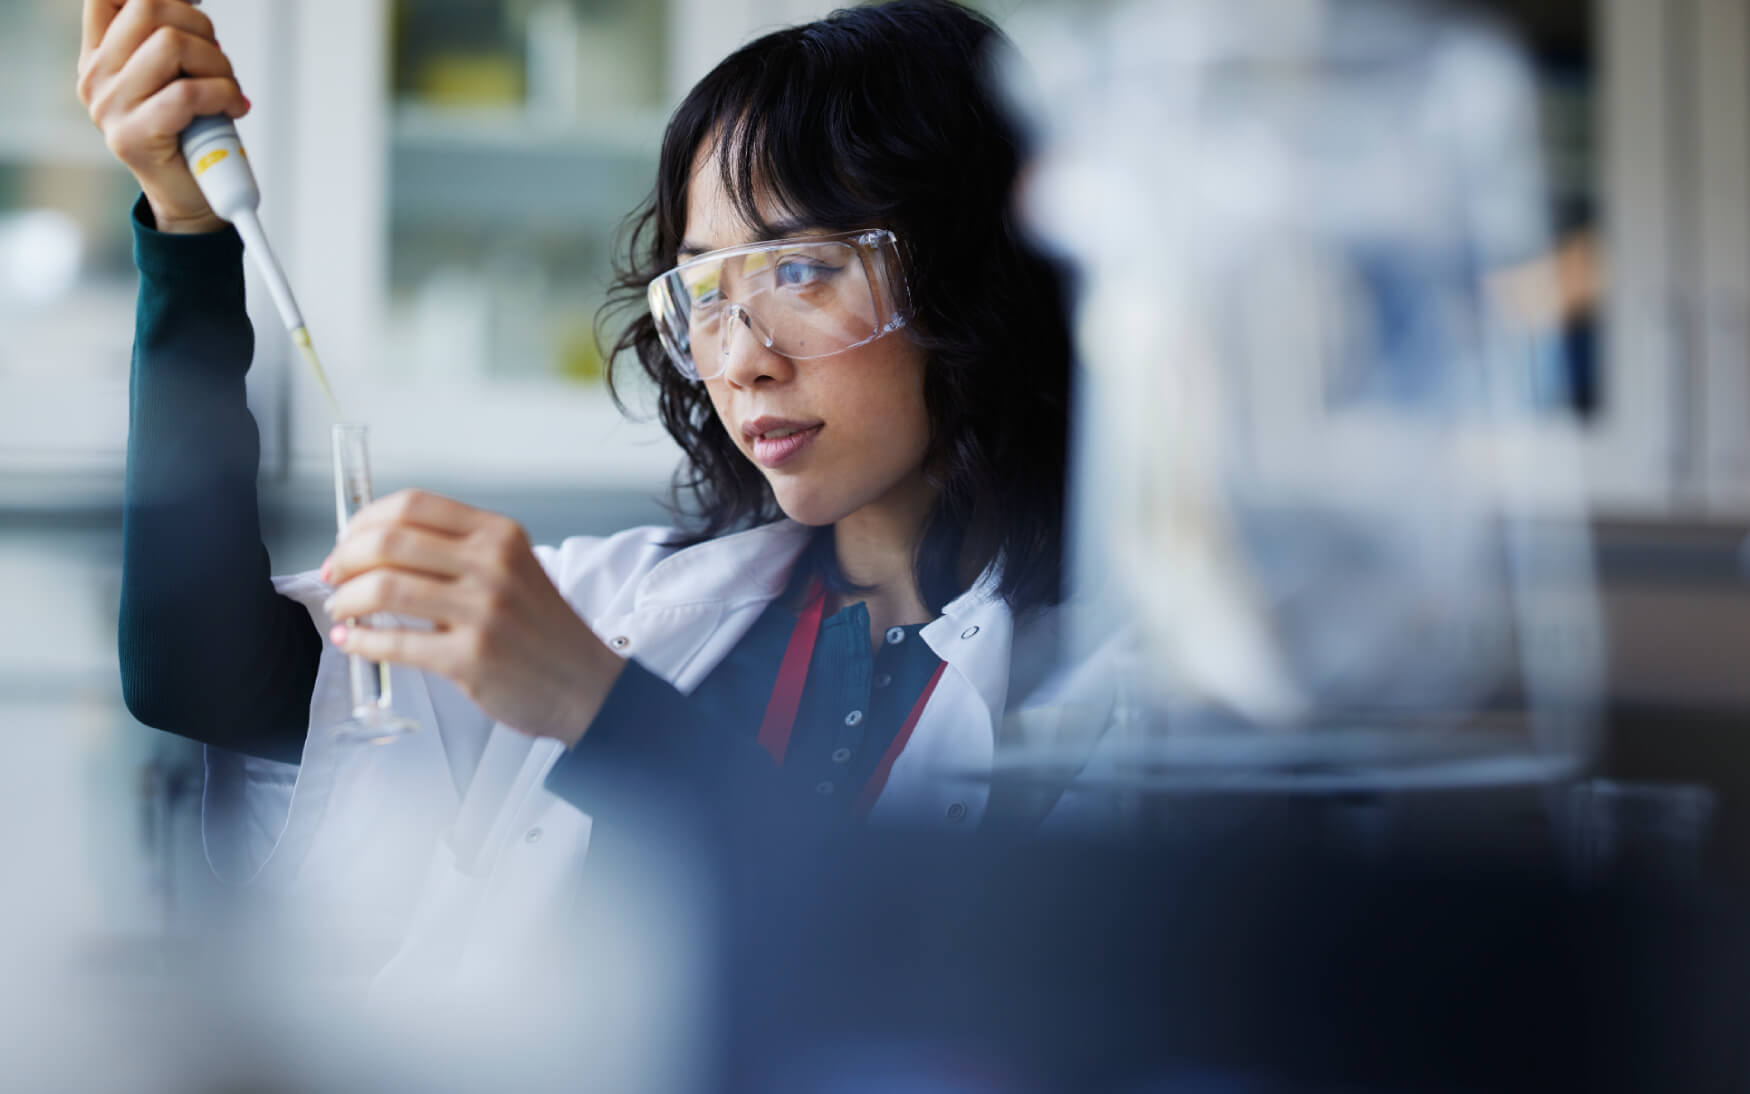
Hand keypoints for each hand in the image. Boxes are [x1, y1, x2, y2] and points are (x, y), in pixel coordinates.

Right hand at [76, 0, 250, 233]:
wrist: (190, 200)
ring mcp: (110, 107)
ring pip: (172, 44)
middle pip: (149, 8)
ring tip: (226, 90)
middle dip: (201, 27)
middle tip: (218, 62)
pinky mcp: (134, 135)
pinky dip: (224, 94)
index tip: (194, 5)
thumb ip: (170, 38)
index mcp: (99, 55)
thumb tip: (191, 2)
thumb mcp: (176, 75)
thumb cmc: (190, 134)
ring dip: (217, 64)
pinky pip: (188, 92)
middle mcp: (96, 76)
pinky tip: (233, 108)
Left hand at [322, 490, 626, 746]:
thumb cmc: (543, 630)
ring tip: (342, 610)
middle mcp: (492, 566)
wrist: (586, 684)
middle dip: (345, 558)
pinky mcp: (470, 658)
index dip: (365, 520)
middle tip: (334, 576)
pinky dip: (361, 640)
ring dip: (346, 600)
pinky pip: (394, 642)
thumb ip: (459, 552)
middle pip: (389, 541)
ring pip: (383, 588)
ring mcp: (482, 612)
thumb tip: (377, 548)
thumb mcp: (514, 568)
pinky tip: (354, 640)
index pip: (412, 505)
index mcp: (499, 535)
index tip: (348, 540)